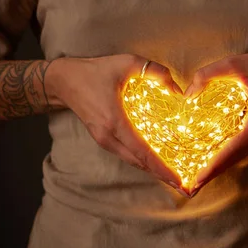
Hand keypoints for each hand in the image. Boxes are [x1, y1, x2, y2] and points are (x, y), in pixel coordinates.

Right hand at [45, 54, 184, 190]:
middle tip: (183, 184)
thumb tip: (177, 89)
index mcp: (114, 121)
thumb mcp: (127, 63)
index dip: (161, 168)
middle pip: (139, 162)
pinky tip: (156, 159)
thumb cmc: (95, 71)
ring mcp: (103, 140)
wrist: (64, 80)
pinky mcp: (102, 139)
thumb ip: (155, 72)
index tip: (178, 181)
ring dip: (152, 168)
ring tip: (173, 175)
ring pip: (132, 160)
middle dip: (161, 174)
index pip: (142, 151)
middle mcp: (108, 137)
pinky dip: (142, 159)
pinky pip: (126, 153)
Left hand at [184, 47, 247, 195]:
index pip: (235, 147)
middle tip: (190, 188)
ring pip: (237, 156)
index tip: (199, 178)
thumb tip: (187, 95)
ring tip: (196, 180)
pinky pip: (238, 148)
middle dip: (213, 173)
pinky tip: (208, 162)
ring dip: (217, 168)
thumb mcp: (235, 63)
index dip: (216, 164)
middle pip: (235, 158)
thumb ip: (208, 75)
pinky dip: (223, 158)